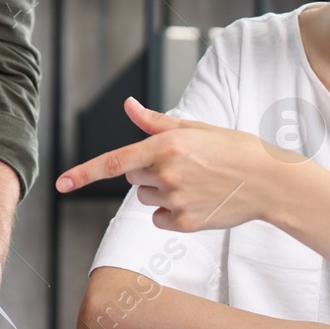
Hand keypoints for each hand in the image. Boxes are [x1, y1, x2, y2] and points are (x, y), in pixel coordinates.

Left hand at [55, 97, 282, 230]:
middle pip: (132, 177)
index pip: (115, 162)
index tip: (60, 184)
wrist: (269, 181)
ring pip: (145, 197)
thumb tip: (128, 105)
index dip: (84, 173)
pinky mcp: (186, 223)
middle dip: (148, 170)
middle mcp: (167, 174)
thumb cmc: (233, 149)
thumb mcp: (195, 128)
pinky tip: (196, 200)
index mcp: (167, 146)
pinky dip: (170, 212)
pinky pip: (159, 218)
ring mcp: (176, 200)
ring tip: (194, 181)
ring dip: (160, 190)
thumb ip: (155, 122)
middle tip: (182, 164)